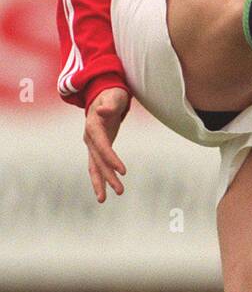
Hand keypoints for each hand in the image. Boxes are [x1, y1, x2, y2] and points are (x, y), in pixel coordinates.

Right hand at [84, 87, 128, 201]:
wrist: (103, 93)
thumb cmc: (112, 93)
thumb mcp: (114, 95)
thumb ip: (110, 104)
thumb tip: (103, 111)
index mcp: (93, 125)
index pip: (102, 145)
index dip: (111, 158)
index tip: (123, 171)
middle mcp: (89, 137)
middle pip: (98, 160)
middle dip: (108, 176)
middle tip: (120, 191)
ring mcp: (91, 143)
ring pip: (95, 166)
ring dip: (102, 182)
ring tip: (111, 197)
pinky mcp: (97, 147)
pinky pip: (97, 165)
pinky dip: (101, 178)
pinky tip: (107, 192)